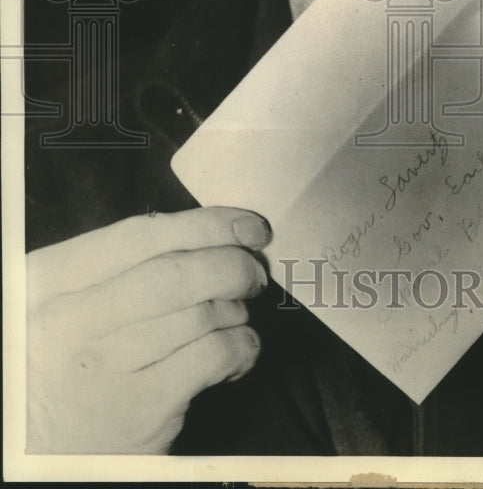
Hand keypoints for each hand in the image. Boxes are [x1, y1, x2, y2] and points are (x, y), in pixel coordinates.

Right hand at [27, 206, 269, 453]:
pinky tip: (239, 353)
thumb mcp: (64, 303)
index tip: (249, 224)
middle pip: (176, 272)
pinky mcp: (140, 410)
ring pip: (200, 312)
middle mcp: (71, 321)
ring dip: (236, 308)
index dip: (208, 223)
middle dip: (232, 264)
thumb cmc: (60, 366)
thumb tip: (206, 234)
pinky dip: (242, 347)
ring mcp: (106, 367)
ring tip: (237, 315)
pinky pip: (213, 357)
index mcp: (49, 281)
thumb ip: (114, 267)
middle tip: (254, 273)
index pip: (142, 234)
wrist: (34, 452)